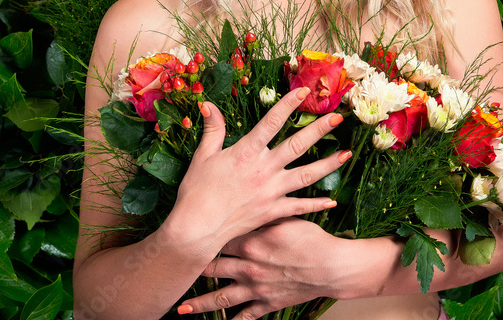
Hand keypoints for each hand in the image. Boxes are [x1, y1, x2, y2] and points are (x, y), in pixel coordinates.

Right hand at [166, 88, 349, 249]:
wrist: (197, 229)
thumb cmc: (196, 192)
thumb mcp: (202, 156)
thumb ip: (212, 129)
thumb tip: (208, 104)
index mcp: (246, 152)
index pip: (272, 122)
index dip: (289, 104)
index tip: (304, 91)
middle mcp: (264, 170)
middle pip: (297, 145)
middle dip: (319, 130)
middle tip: (338, 118)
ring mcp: (271, 192)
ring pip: (306, 175)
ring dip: (328, 164)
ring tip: (347, 154)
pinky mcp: (273, 211)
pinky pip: (299, 207)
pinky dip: (316, 205)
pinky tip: (332, 201)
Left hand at [181, 218, 349, 319]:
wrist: (331, 267)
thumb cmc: (312, 239)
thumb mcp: (287, 217)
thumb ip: (264, 210)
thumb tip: (247, 195)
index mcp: (250, 242)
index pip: (217, 238)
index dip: (198, 238)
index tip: (181, 237)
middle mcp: (248, 267)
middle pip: (212, 270)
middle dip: (191, 272)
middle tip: (170, 273)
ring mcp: (256, 288)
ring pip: (221, 298)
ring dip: (200, 304)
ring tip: (181, 309)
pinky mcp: (267, 303)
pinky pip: (246, 315)